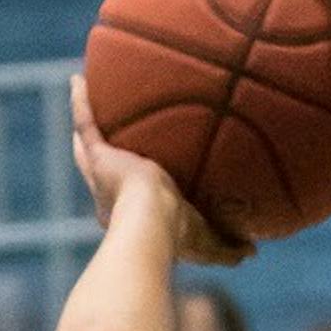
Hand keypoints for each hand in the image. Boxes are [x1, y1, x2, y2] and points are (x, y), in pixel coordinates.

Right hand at [69, 74, 252, 265]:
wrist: (152, 225)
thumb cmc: (178, 238)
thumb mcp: (208, 244)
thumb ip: (228, 248)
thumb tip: (253, 251)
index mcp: (131, 215)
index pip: (130, 198)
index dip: (133, 186)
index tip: (141, 174)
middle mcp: (111, 195)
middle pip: (103, 171)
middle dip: (103, 155)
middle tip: (106, 134)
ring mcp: (101, 175)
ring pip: (87, 146)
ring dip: (87, 122)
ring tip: (83, 95)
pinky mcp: (98, 157)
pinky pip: (86, 124)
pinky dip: (80, 102)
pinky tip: (77, 79)